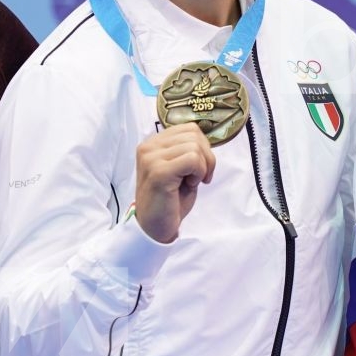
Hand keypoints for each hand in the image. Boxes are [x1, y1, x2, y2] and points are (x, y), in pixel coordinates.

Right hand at [132, 124, 214, 243]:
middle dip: (207, 157)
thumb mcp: (178, 168)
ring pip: (194, 146)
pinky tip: (189, 185)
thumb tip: (205, 139)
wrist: (154, 227)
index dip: (203, 147)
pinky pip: (192, 160)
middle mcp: (148, 147)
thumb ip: (186, 150)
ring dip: (202, 167)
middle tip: (200, 178)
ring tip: (190, 182)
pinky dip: (198, 173)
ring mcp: (151, 158)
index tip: (200, 168)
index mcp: (152, 143)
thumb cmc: (169, 200)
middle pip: (194, 134)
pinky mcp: (159, 172)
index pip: (189, 128)